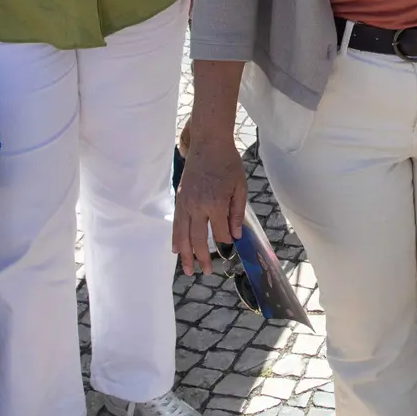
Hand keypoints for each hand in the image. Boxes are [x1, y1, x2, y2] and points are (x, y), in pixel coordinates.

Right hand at [173, 129, 246, 275]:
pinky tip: (177, 250)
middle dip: (203, 257)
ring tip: (188, 270)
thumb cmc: (228, 163)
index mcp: (215, 203)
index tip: (231, 244)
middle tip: (208, 271)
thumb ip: (237, 212)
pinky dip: (176, 239)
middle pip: (199, 239)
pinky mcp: (180, 199)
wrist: (208, 143)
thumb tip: (235, 235)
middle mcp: (198, 207)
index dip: (227, 241)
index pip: (221, 232)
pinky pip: (176, 224)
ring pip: (183, 236)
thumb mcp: (240, 187)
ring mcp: (186, 204)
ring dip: (185, 255)